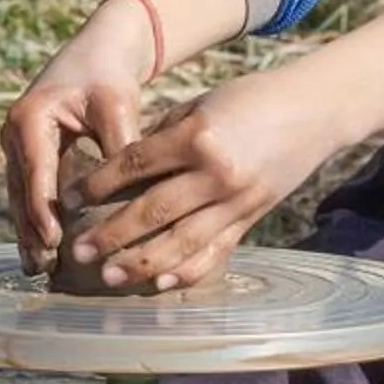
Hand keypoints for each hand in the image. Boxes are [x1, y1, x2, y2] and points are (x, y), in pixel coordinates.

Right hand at [0, 0, 156, 270]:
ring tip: (38, 267)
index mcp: (30, 118)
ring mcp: (18, 143)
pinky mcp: (29, 152)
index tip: (53, 241)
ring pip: (20, 194)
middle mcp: (15, 132)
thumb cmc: (108, 75)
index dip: (42, 209)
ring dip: (28, 230)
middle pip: (20, 190)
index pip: (35, 172)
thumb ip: (117, 147)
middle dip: (30, 230)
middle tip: (42, 267)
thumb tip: (125, 194)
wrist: (98, 50)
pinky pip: (30, 190)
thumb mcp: (115, 105)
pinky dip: (36, 217)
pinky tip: (45, 247)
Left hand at [63, 72, 343, 293]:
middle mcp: (216, 173)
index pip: (136, 164)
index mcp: (198, 136)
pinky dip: (187, 271)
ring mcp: (237, 201)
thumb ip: (163, 138)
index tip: (69, 199)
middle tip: (77, 251)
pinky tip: (161, 283)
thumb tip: (119, 170)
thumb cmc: (250, 99)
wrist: (314, 110)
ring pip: (181, 241)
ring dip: (141, 262)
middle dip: (111, 234)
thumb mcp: (201, 106)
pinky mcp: (252, 219)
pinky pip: (216, 252)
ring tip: (108, 275)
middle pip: (152, 210)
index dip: (98, 184)